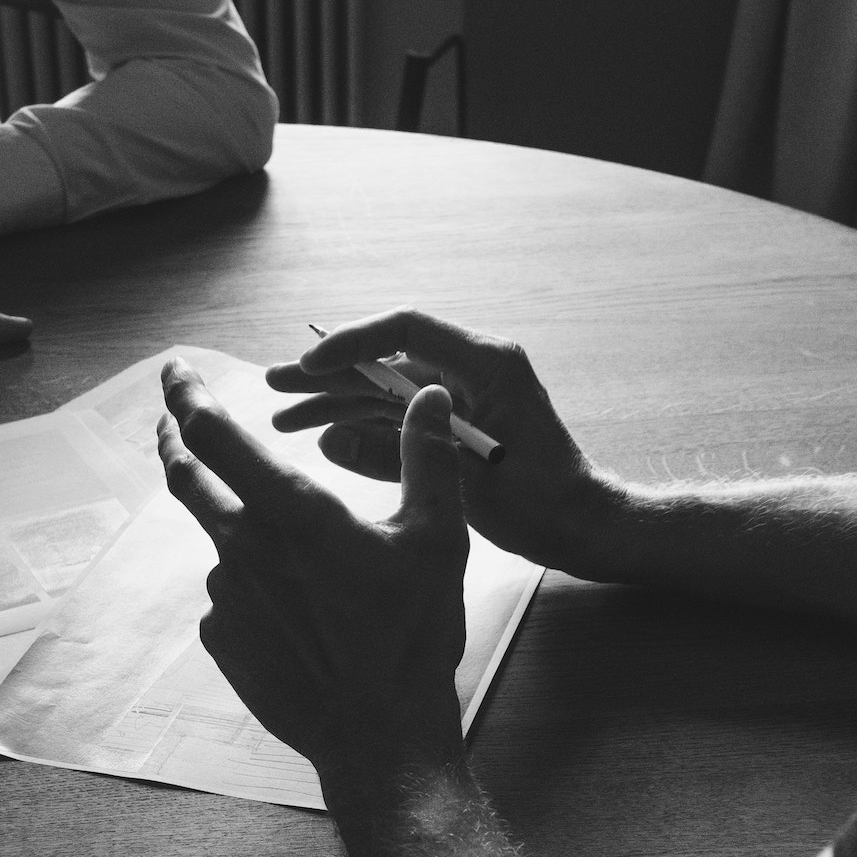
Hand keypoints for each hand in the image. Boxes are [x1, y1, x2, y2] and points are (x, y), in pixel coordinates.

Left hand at [156, 357, 468, 794]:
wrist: (379, 737)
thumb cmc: (411, 637)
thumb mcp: (436, 539)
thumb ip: (428, 458)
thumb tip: (428, 395)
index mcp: (291, 511)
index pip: (215, 434)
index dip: (186, 396)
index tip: (173, 370)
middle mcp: (243, 547)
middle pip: (187, 478)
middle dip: (174, 439)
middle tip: (170, 418)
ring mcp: (226, 597)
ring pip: (223, 542)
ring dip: (242, 530)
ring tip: (307, 566)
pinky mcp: (222, 640)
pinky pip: (231, 596)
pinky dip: (254, 587)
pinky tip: (299, 614)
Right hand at [267, 309, 634, 579]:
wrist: (583, 527)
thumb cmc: (545, 504)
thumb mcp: (468, 482)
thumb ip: (399, 457)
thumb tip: (331, 438)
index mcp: (487, 364)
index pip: (407, 329)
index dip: (352, 342)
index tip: (309, 365)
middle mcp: (472, 368)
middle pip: (387, 359)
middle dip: (329, 374)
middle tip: (274, 385)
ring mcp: (461, 394)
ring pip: (385, 389)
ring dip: (336, 401)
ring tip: (282, 415)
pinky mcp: (454, 422)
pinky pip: (398, 415)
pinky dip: (361, 424)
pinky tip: (321, 436)